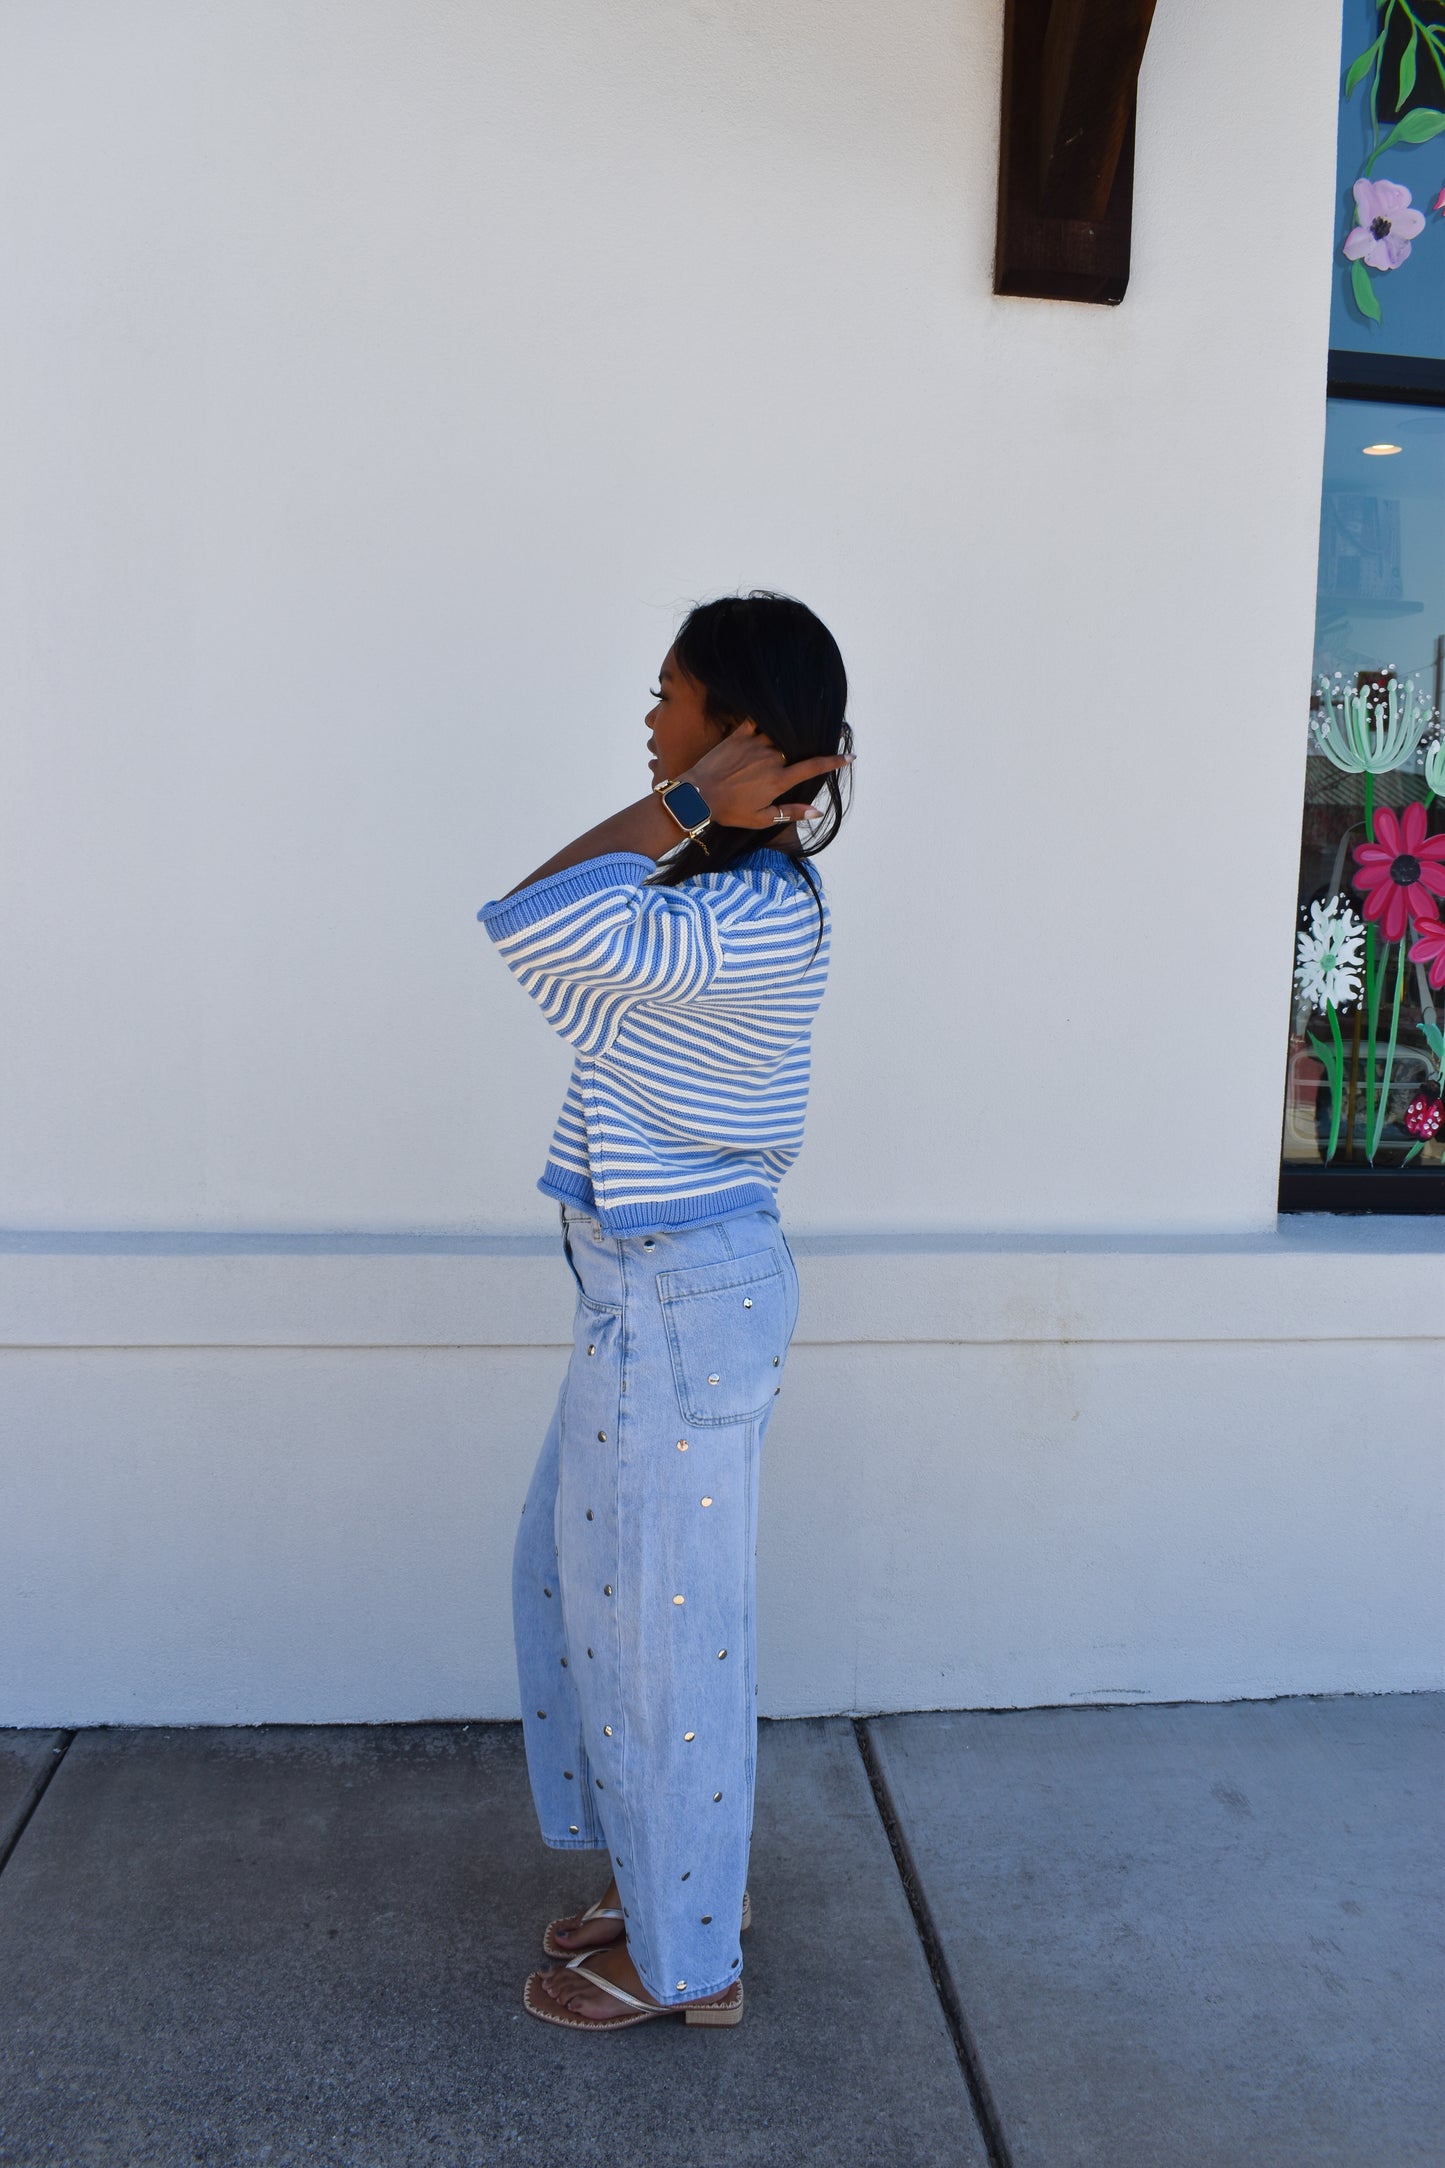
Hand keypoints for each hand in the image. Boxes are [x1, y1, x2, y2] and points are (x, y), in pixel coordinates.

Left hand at [683, 720, 851, 829]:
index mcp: (779, 780)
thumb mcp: (762, 818)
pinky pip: (756, 719)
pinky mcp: (738, 735)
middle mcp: (771, 758)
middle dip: (807, 744)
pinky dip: (765, 716)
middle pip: (796, 747)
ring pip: (778, 732)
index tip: (850, 756)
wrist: (697, 796)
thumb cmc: (729, 811)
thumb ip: (791, 812)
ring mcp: (754, 744)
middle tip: (808, 745)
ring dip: (787, 732)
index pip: (813, 767)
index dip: (834, 762)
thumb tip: (818, 811)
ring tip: (792, 730)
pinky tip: (772, 713)